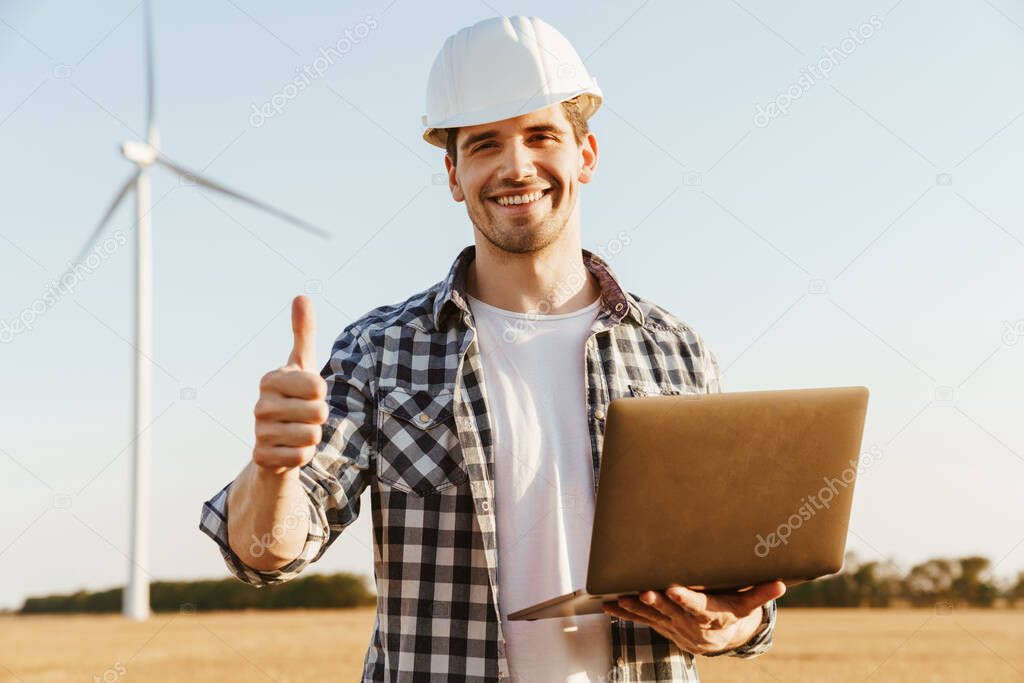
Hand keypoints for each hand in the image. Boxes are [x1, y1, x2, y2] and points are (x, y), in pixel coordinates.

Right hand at [251, 295, 327, 475]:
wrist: (276, 441)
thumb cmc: (295, 397)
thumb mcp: (303, 365)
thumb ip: (304, 333)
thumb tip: (301, 296)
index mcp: (270, 379)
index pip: (316, 386)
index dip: (321, 393)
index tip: (308, 393)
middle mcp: (260, 404)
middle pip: (318, 412)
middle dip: (320, 417)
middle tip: (305, 416)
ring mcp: (259, 432)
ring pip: (311, 436)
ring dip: (312, 437)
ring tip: (298, 431)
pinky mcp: (261, 458)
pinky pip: (300, 457)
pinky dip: (303, 455)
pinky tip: (290, 449)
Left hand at [602, 580, 784, 655]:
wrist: (723, 639)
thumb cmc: (735, 612)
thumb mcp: (748, 604)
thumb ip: (760, 593)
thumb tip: (781, 584)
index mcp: (713, 615)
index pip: (699, 607)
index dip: (686, 599)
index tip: (674, 590)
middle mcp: (691, 624)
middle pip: (672, 612)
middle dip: (656, 602)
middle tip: (642, 591)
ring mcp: (675, 626)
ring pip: (653, 617)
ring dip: (635, 608)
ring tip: (619, 599)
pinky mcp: (662, 626)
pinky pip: (642, 620)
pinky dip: (626, 614)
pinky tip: (609, 606)